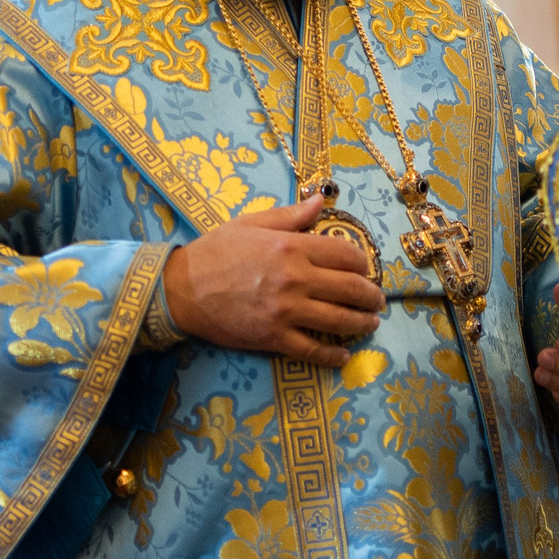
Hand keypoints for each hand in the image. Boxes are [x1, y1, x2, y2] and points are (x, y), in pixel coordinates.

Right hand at [161, 195, 385, 369]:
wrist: (181, 289)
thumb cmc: (215, 251)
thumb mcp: (251, 223)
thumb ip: (290, 216)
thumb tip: (320, 202)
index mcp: (292, 246)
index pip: (346, 254)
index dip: (362, 263)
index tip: (364, 269)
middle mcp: (296, 279)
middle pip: (351, 289)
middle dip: (371, 296)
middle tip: (377, 301)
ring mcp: (287, 311)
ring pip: (340, 321)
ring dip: (362, 324)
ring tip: (370, 325)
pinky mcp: (274, 338)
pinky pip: (313, 350)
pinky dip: (334, 355)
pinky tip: (343, 355)